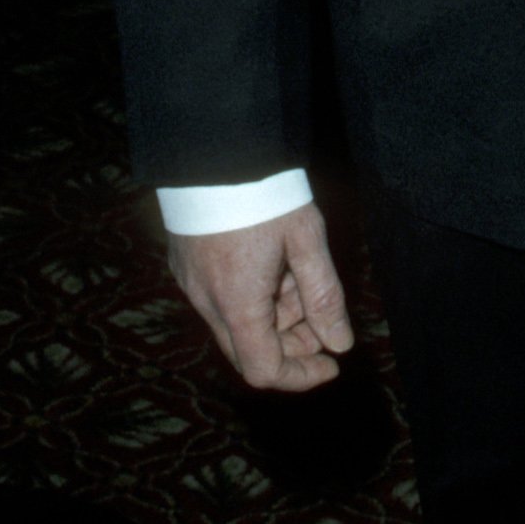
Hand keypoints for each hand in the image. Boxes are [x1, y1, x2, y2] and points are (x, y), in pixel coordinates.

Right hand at [167, 201, 354, 391]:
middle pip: (248, 352)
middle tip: (321, 316)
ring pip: (235, 324)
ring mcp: (190, 283)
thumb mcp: (306, 240)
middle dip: (291, 344)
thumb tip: (340, 343)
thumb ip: (324, 295)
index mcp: (237, 303)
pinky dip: (250, 297)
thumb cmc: (264, 190)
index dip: (301, 376)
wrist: (215, 147)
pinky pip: (219, 300)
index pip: (264, 370)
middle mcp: (206, 302)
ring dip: (273, 316)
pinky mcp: (184, 264)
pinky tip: (272, 263)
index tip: (330, 363)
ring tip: (298, 274)